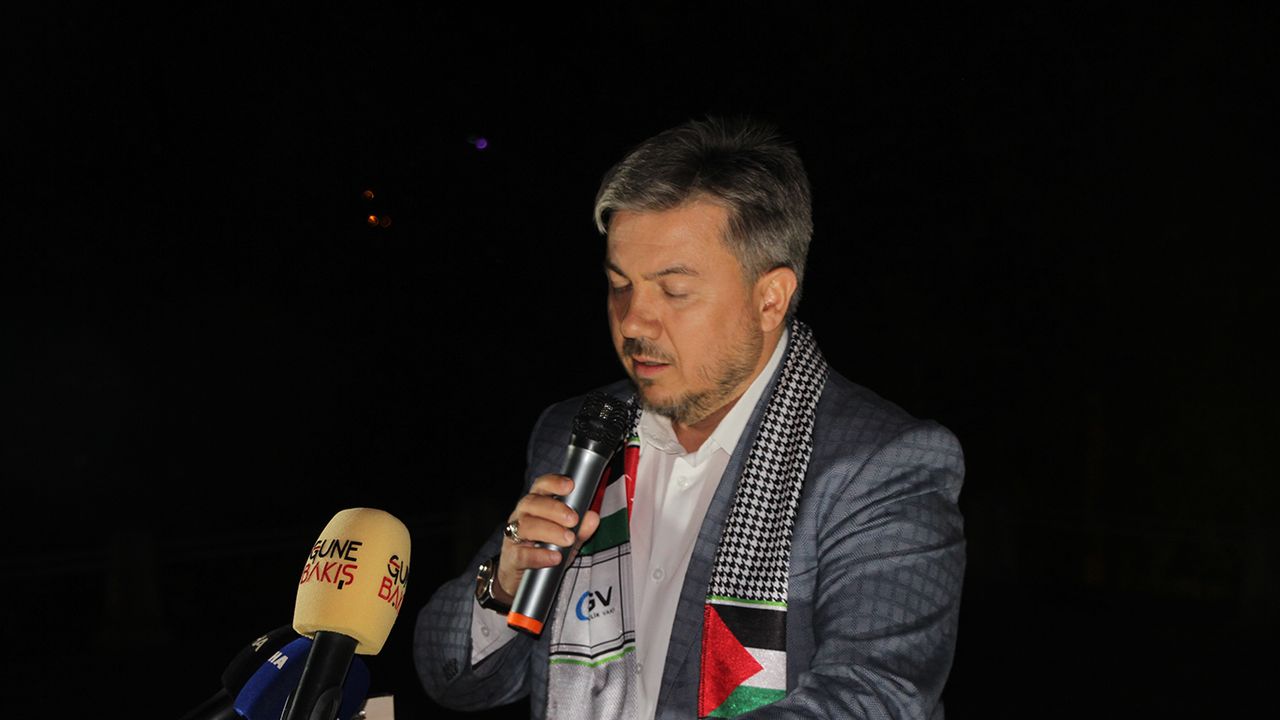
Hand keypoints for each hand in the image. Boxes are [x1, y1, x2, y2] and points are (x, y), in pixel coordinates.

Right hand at [494, 474, 600, 604]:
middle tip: (573, 519)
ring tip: (568, 539)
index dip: (554, 483)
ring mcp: (514, 535)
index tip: (569, 486)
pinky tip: (554, 557)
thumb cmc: (544, 549)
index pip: (541, 486)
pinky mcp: (512, 557)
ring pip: (526, 526)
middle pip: (532, 503)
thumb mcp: (567, 538)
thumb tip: (593, 517)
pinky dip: (539, 555)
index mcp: (536, 504)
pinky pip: (522, 554)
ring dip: (550, 531)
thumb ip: (580, 528)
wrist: (521, 579)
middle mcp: (522, 515)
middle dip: (554, 509)